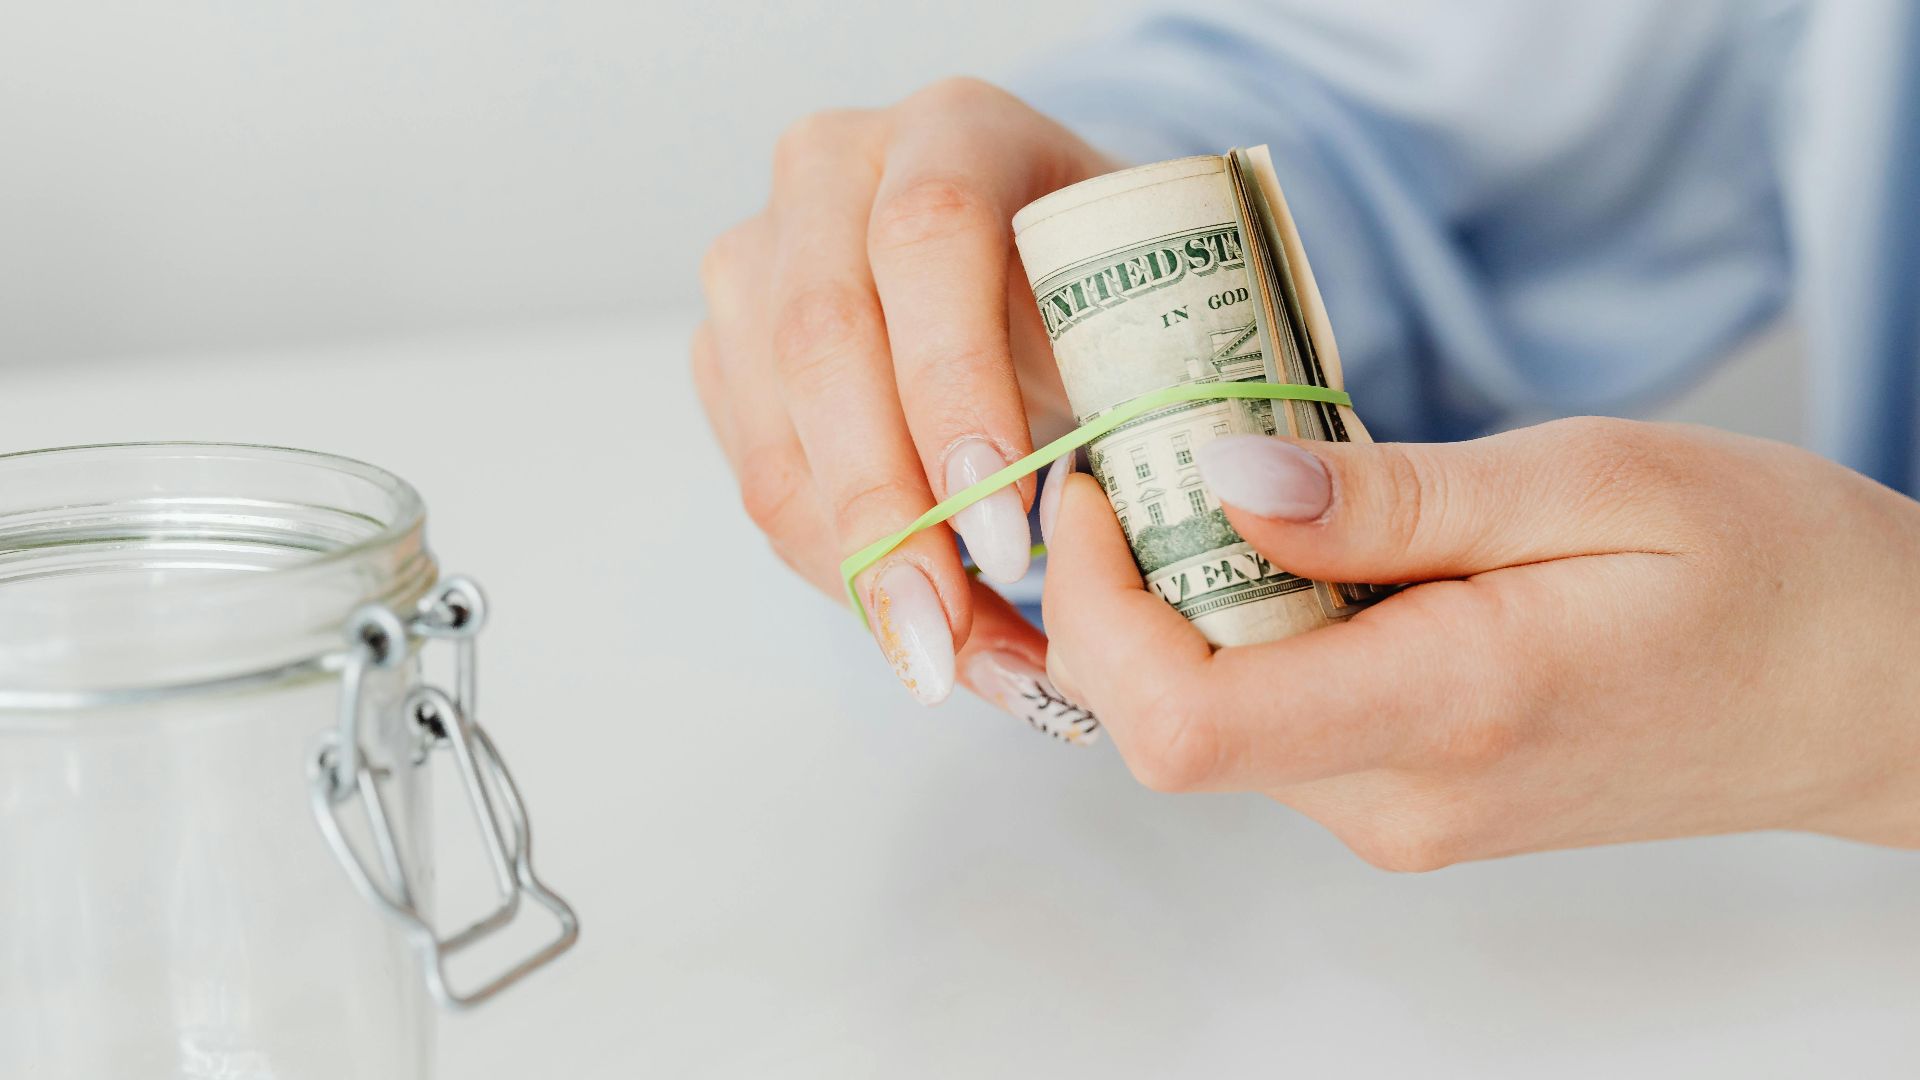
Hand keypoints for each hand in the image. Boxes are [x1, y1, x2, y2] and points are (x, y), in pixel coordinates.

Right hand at [692, 78, 1114, 729]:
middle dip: (889, 513)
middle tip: (949, 636)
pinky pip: (761, 480)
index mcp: (956, 129)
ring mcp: (761, 257)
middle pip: (825, 342)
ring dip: (862, 568)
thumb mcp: (1142, 309)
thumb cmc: (1099, 291)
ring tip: (951, 662)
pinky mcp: (724, 346)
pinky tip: (918, 629)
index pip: (931, 235)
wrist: (1030, 264)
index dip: (955, 384)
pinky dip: (839, 572)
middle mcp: (834, 173)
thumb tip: (1118, 571)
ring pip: (777, 431)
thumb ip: (1146, 392)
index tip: (1003, 526)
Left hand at [1041, 417, 1919, 867]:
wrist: (1867, 694)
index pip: (1179, 721)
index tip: (1101, 483)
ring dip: (1181, 605)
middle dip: (1122, 586)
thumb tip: (1220, 483)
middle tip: (1158, 453)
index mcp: (1447, 715)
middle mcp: (1400, 801)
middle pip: (1164, 721)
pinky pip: (1272, 722)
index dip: (1095, 604)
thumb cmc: (1768, 572)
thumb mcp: (1590, 482)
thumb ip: (1392, 499)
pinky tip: (1304, 548)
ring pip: (1207, 722)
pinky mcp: (1407, 801)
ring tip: (1239, 484)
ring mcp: (1400, 816)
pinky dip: (1246, 632)